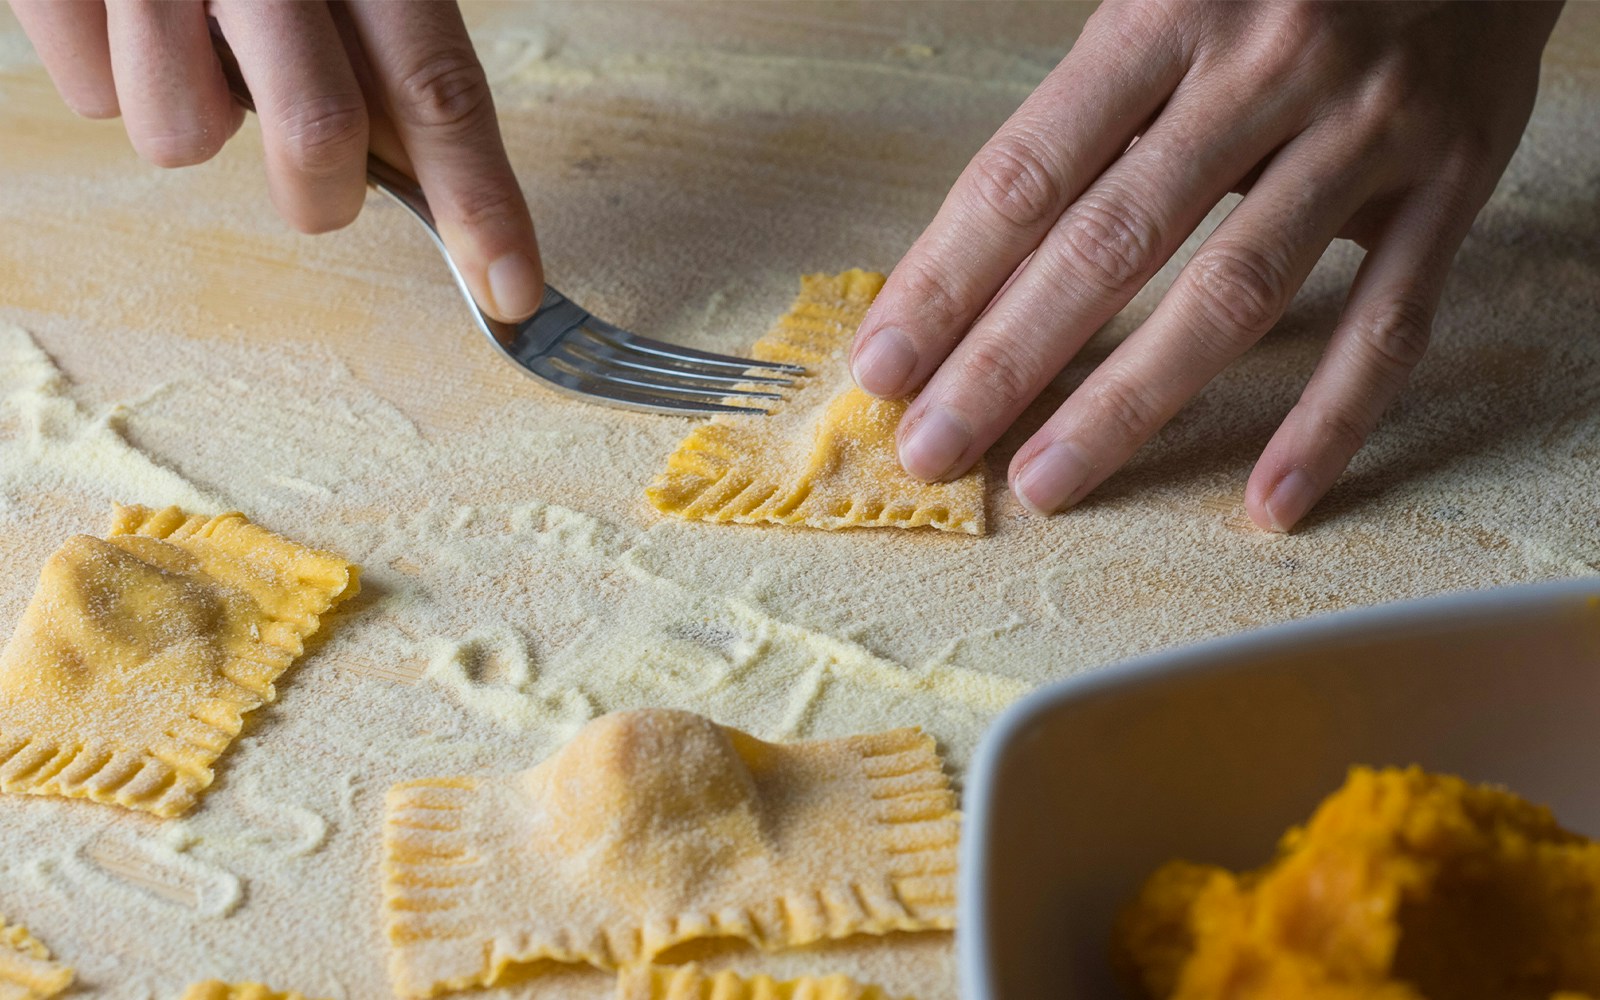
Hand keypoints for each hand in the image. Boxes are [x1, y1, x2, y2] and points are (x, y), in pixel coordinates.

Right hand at [10, 0, 542, 321]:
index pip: (437, 86)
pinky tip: (128, 11)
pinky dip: (116, 72)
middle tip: (315, 175)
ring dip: (198, 115)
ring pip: (183, 139)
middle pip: (318, 135)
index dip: (480, 199)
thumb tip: (425, 175)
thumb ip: (383, 49)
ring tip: (195, 37)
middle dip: (322, 192)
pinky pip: (93, 96)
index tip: (510, 289)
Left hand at [849, 0, 1561, 530]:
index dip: (947, 280)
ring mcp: (1364, 127)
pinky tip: (1271, 502)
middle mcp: (1264, 67)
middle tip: (934, 448)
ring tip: (1046, 483)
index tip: (885, 367)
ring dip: (1130, 403)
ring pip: (1234, 293)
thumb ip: (1092, 116)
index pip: (1028, 173)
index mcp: (1165, 14)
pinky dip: (1330, 421)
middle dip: (1007, 360)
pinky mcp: (1453, 178)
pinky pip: (1391, 322)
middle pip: (1110, 243)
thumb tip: (980, 259)